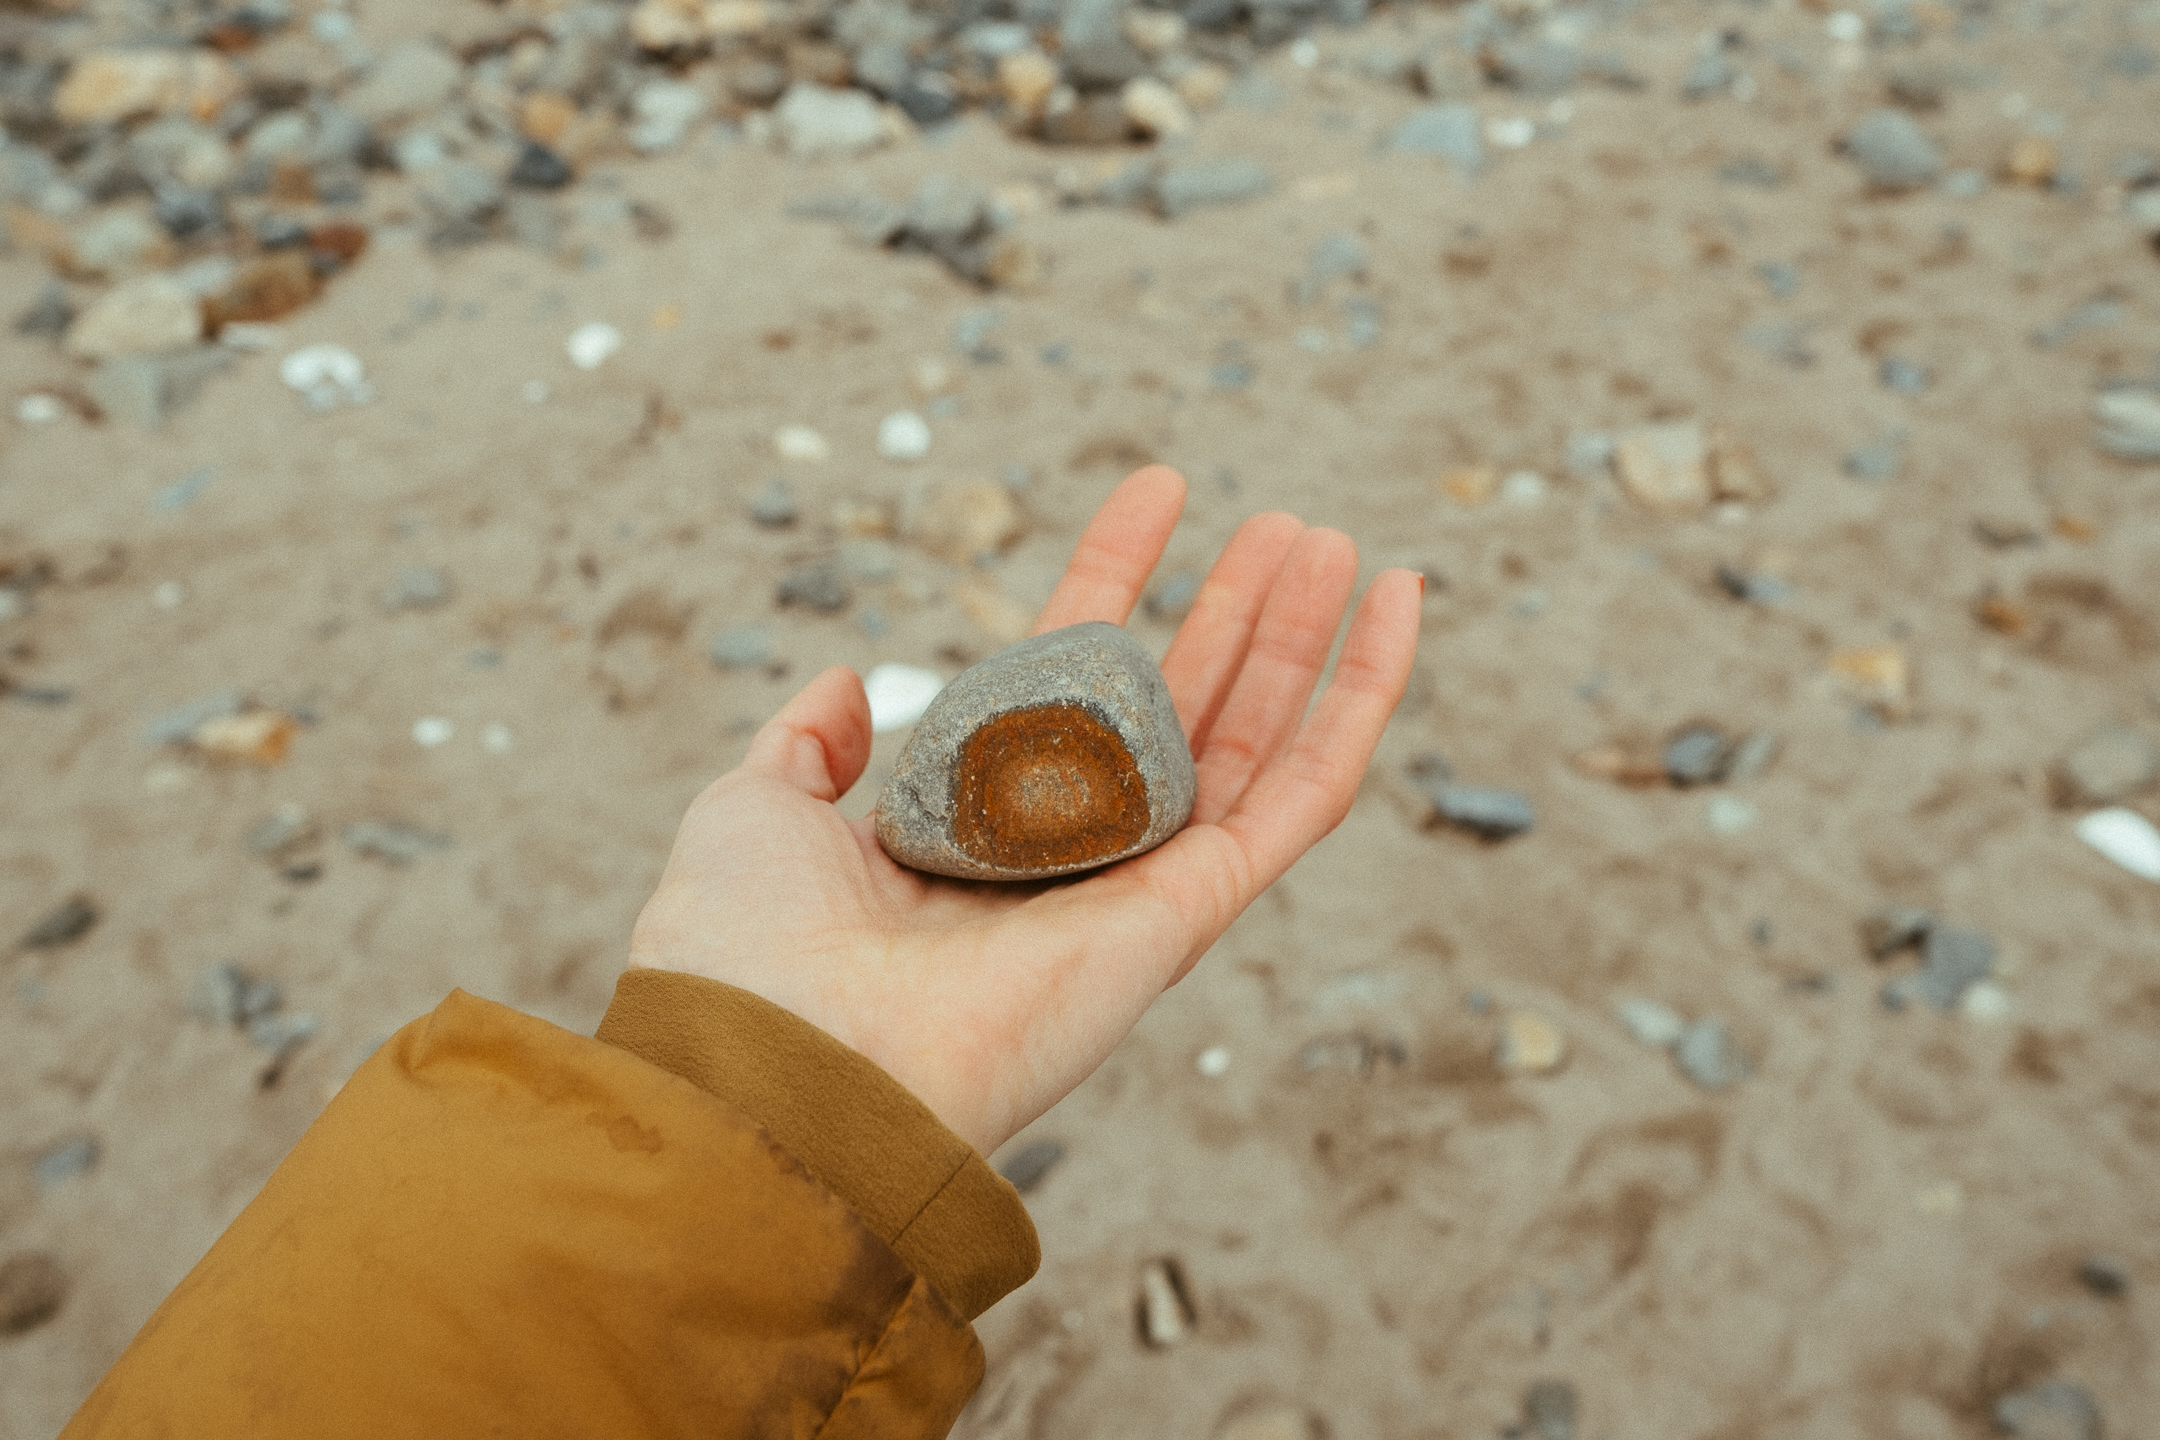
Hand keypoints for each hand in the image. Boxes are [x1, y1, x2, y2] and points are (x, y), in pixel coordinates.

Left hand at [626, 466, 1421, 1154]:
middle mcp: (1070, 848)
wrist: (791, 1061)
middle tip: (1286, 524)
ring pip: (1257, 738)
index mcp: (981, 815)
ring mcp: (1139, 880)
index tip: (1157, 488)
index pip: (1070, 670)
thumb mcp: (757, 808)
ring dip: (1305, 639)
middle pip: (1182, 701)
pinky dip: (1364, 700)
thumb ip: (805, 745)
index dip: (1117, 573)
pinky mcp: (1193, 911)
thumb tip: (846, 682)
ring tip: (1339, 540)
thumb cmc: (752, 949)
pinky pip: (1306, 795)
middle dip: (1235, 608)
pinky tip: (1395, 612)